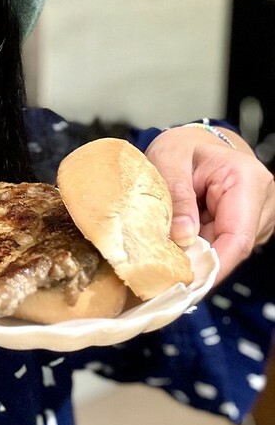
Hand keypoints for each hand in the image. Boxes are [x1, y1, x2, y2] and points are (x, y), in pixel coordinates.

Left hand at [145, 126, 274, 282]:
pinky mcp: (247, 225)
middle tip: (162, 266)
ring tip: (169, 241)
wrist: (196, 142)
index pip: (237, 237)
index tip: (186, 283)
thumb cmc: (183, 146)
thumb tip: (183, 237)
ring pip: (227, 250)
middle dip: (199, 261)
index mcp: (246, 180)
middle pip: (233, 248)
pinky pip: (223, 245)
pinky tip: (182, 237)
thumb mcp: (169, 160)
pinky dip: (201, 247)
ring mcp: (259, 215)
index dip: (213, 265)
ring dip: (198, 253)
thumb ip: (177, 195)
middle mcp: (262, 200)